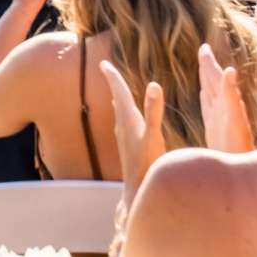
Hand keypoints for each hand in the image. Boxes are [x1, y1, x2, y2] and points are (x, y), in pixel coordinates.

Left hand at [100, 62, 167, 196]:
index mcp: (128, 120)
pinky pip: (124, 123)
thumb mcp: (153, 137)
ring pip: (119, 112)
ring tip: (116, 90)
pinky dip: (124, 113)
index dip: (112, 76)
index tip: (103, 63)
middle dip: (114, 83)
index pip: (118, 92)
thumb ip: (153, 111)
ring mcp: (124, 138)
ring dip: (118, 98)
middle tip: (107, 68)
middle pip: (117, 99)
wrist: (137, 193)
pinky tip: (126, 120)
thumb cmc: (146, 166)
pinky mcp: (129, 147)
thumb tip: (154, 85)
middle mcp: (123, 126)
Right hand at [199, 43, 256, 152]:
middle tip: (203, 49)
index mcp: (228, 105)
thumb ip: (231, 97)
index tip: (204, 47)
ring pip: (213, 94)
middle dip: (208, 67)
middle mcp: (225, 111)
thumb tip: (230, 70)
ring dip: (207, 80)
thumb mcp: (235, 121)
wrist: (242, 177)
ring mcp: (222, 121)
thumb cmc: (239, 151)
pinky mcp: (217, 132)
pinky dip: (206, 99)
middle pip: (215, 83)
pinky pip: (209, 109)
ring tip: (203, 67)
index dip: (210, 64)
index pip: (217, 79)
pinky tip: (204, 95)